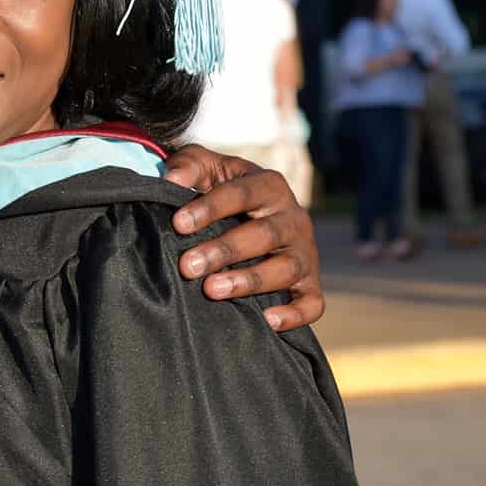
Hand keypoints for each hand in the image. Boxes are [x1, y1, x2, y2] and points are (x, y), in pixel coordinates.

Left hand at [163, 146, 323, 333]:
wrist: (250, 215)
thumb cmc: (221, 189)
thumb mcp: (206, 168)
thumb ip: (189, 165)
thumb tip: (172, 179)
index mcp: (270, 186)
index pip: (242, 194)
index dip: (210, 208)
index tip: (178, 224)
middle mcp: (293, 218)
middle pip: (264, 235)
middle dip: (224, 251)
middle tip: (187, 266)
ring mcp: (305, 252)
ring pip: (284, 269)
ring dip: (249, 281)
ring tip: (211, 290)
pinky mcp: (310, 283)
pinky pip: (313, 302)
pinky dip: (295, 314)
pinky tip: (267, 320)